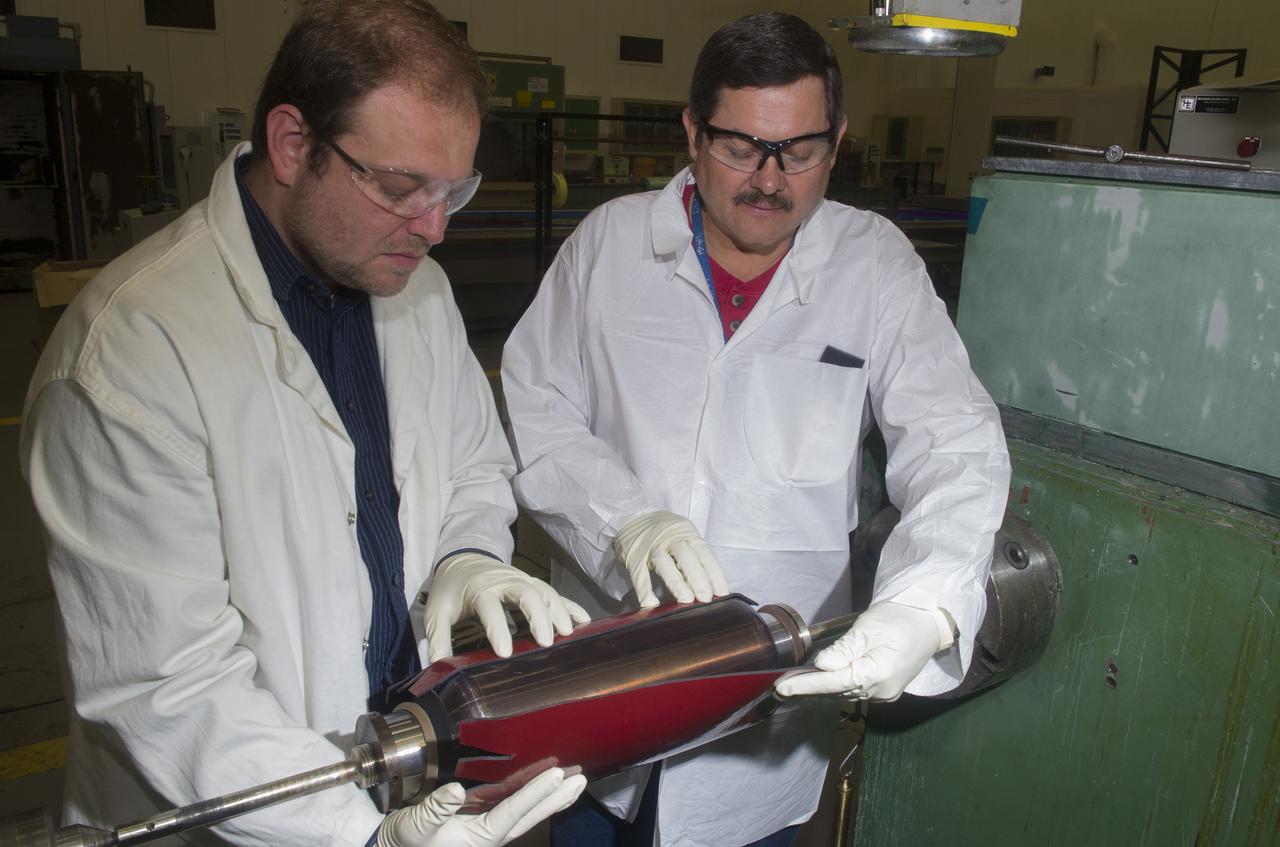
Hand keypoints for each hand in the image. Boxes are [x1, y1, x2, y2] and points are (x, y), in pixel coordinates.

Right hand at [376, 767, 586, 846]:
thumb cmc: (406, 841)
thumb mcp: (416, 826)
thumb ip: (436, 809)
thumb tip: (456, 789)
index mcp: (481, 837)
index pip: (514, 812)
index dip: (536, 793)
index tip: (558, 775)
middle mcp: (491, 832)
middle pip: (531, 814)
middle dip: (557, 797)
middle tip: (582, 779)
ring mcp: (489, 825)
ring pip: (526, 809)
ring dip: (550, 795)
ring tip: (575, 779)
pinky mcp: (483, 818)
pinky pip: (512, 804)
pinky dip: (530, 793)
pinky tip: (543, 781)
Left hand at [423, 553, 590, 662]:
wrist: (463, 560)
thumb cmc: (451, 589)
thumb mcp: (437, 612)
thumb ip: (437, 640)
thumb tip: (437, 670)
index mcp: (479, 589)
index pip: (491, 607)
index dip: (498, 628)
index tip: (505, 653)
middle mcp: (505, 581)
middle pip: (527, 593)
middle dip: (538, 616)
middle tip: (546, 642)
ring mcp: (522, 580)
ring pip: (545, 591)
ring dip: (559, 610)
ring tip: (568, 634)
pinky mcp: (532, 583)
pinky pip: (555, 593)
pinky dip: (570, 605)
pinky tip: (584, 621)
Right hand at [612, 511, 729, 607]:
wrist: (634, 516)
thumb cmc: (665, 532)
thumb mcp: (683, 535)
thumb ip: (695, 556)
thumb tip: (712, 586)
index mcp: (687, 533)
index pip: (704, 553)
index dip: (714, 574)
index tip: (721, 593)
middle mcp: (670, 538)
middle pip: (686, 557)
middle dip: (698, 579)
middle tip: (706, 599)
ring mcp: (651, 547)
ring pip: (664, 563)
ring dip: (676, 583)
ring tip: (686, 600)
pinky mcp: (633, 556)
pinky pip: (639, 574)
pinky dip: (645, 590)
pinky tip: (651, 604)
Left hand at [773, 601, 953, 701]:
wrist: (929, 623)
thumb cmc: (899, 619)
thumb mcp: (868, 628)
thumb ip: (843, 649)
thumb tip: (820, 665)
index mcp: (877, 674)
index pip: (832, 683)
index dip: (805, 685)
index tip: (781, 687)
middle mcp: (880, 691)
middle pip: (836, 692)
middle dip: (808, 688)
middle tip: (781, 686)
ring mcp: (885, 695)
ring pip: (844, 694)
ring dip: (820, 690)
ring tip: (794, 684)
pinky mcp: (886, 691)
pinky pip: (855, 691)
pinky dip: (836, 687)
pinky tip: (821, 682)